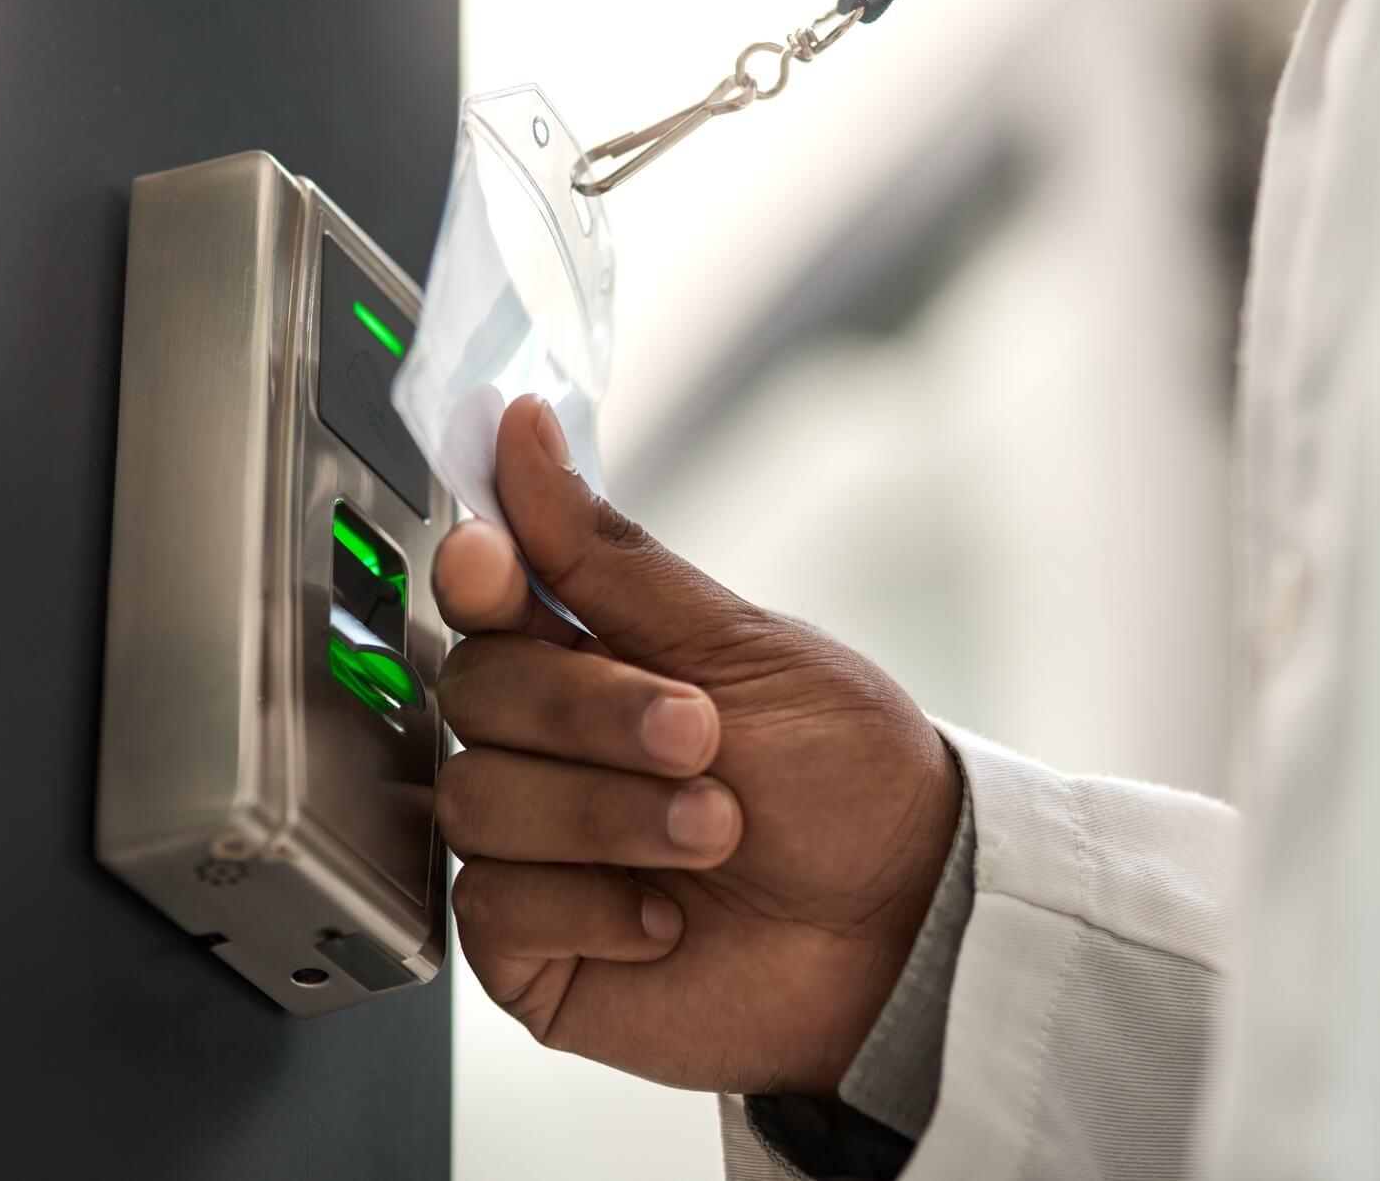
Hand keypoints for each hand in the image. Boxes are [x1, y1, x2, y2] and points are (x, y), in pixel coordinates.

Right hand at [432, 395, 960, 1096]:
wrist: (905, 924)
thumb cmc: (846, 781)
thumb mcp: (746, 648)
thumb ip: (613, 557)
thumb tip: (527, 435)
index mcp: (592, 654)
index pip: (485, 595)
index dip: (480, 576)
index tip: (496, 563)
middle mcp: (549, 746)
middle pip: (475, 692)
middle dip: (592, 714)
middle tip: (700, 737)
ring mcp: (534, 846)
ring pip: (478, 801)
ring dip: (607, 816)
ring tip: (714, 834)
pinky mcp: (532, 946)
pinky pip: (492, 908)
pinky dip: (591, 905)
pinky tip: (668, 918)